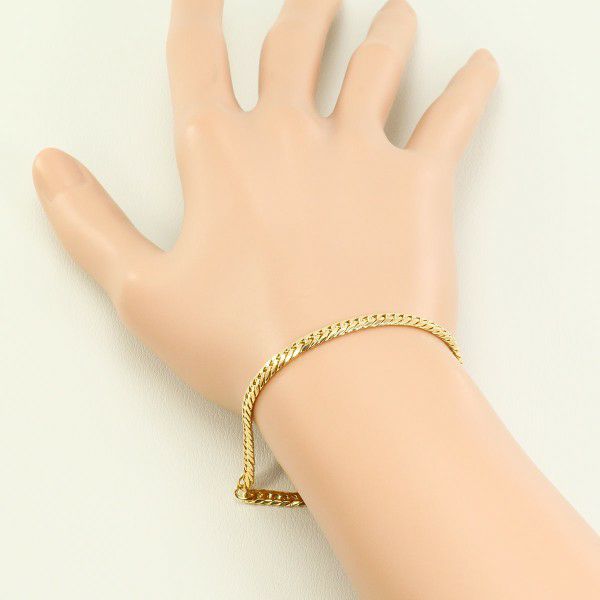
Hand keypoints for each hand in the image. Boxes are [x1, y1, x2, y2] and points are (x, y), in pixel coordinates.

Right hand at [32, 0, 497, 411]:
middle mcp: (292, 135)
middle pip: (297, 41)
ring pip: (377, 61)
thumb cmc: (242, 344)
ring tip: (395, 12)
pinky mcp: (420, 184)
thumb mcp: (142, 294)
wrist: (337, 380)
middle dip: (306, 8)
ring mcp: (361, 152)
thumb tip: (46, 166)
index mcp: (221, 155)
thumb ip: (89, 225)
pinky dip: (472, 87)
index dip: (198, 16)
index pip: (199, 58)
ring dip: (386, 29)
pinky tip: (482, 64)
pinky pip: (453, 117)